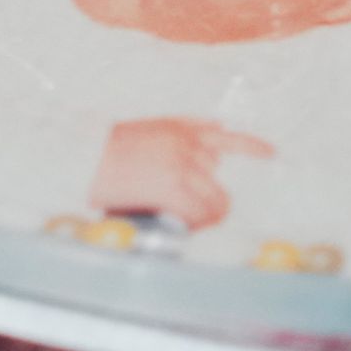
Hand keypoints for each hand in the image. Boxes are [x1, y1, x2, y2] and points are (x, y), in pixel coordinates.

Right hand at [93, 118, 272, 229]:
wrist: (79, 156)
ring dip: (203, 216)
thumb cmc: (104, 149)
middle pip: (218, 179)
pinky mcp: (171, 186)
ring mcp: (181, 165)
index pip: (225, 136)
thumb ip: (182, 126)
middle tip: (190, 215)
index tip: (271, 153)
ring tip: (184, 223)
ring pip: (214, 199)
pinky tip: (181, 226)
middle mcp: (186, 144)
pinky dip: (194, 224)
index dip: (251, 146)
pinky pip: (199, 212)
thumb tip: (218, 124)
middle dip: (209, 199)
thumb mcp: (146, 127)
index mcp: (179, 128)